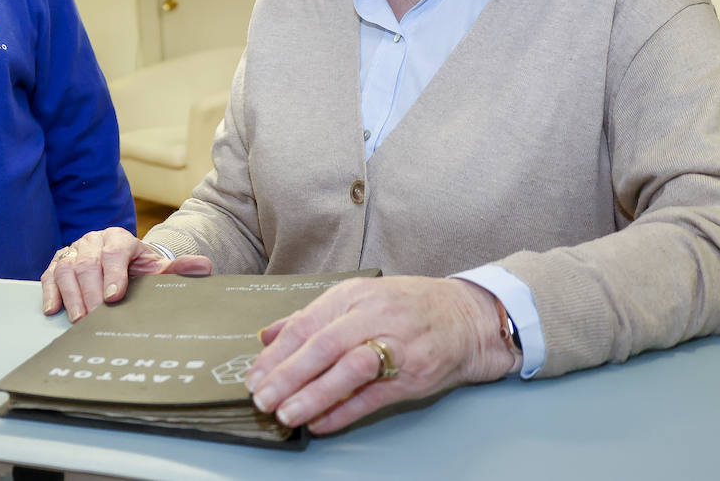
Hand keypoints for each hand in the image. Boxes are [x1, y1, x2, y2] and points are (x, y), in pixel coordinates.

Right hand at [40, 227, 212, 320]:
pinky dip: (50, 291)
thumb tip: (205, 267)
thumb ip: (178, 269)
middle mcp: (94, 241)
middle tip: (94, 319)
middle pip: (88, 264)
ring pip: (66, 268)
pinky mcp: (58, 262)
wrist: (121, 261)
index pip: (115, 253)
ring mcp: (74, 250)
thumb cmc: (138, 268)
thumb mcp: (157, 268)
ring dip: (71, 296)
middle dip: (90, 294)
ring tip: (77, 320)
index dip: (113, 275)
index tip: (113, 297)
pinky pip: (49, 274)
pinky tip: (53, 309)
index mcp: (120, 239)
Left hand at [245, 276, 515, 434]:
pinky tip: (321, 424)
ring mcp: (396, 344)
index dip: (276, 355)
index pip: (305, 324)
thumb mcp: (358, 299)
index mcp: (353, 295)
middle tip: (261, 399)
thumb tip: (267, 336)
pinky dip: (344, 411)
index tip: (253, 376)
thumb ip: (311, 317)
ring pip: (348, 370)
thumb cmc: (406, 308)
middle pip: (322, 346)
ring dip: (313, 394)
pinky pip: (374, 395)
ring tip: (286, 414)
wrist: (467, 316)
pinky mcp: (415, 374)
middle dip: (286, 376)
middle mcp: (373, 316)